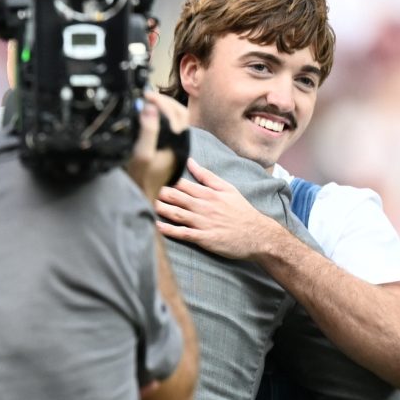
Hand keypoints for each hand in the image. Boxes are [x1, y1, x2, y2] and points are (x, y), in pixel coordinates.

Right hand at [124, 92, 187, 201]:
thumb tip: (149, 107)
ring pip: (175, 120)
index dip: (161, 100)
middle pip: (179, 114)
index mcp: (178, 142)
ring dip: (162, 109)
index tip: (144, 95)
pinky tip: (147, 118)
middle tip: (145, 96)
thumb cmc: (141, 179)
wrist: (143, 197)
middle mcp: (180, 143)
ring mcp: (175, 146)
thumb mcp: (142, 154)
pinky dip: (159, 119)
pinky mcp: (168, 150)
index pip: (177, 112)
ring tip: (145, 104)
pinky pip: (169, 128)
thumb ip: (148, 130)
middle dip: (163, 101)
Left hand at [156, 159, 285, 261]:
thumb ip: (207, 176)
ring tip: (145, 204)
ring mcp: (203, 222)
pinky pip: (183, 233)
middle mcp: (204, 206)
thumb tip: (190, 161)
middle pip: (175, 197)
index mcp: (208, 193)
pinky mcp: (204, 238)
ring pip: (176, 213)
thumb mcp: (227, 189)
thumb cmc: (241, 211)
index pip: (181, 183)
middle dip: (158, 193)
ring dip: (160, 209)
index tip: (150, 177)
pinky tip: (157, 226)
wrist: (258, 235)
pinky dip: (169, 230)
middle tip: (142, 189)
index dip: (164, 180)